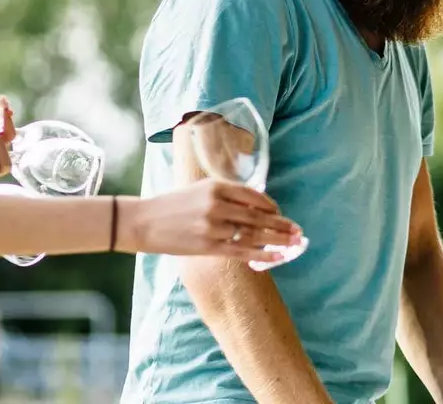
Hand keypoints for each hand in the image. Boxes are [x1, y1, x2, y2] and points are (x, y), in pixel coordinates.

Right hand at [119, 179, 305, 264]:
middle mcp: (217, 205)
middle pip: (258, 216)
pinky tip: (276, 256)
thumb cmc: (173, 205)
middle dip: (281, 225)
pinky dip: (262, 254)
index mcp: (216, 186)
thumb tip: (256, 202)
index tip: (281, 213)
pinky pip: (241, 251)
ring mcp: (213, 227)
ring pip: (253, 234)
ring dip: (277, 240)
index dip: (271, 206)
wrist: (143, 222)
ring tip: (294, 244)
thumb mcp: (199, 189)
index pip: (254, 195)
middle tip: (298, 231)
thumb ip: (226, 193)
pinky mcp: (208, 246)